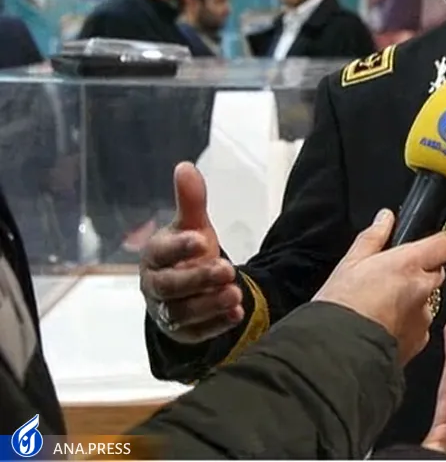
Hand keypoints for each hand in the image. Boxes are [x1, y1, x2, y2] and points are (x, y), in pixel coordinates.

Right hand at [139, 163, 242, 343]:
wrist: (187, 289)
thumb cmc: (186, 253)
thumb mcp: (192, 226)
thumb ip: (190, 201)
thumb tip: (185, 166)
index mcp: (154, 257)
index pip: (160, 253)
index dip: (179, 248)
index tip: (202, 240)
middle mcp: (155, 286)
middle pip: (170, 287)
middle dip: (198, 279)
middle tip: (227, 269)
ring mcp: (167, 312)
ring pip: (183, 313)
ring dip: (209, 305)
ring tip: (235, 294)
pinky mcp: (183, 332)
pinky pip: (197, 333)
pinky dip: (216, 325)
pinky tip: (236, 314)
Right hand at [313, 209, 445, 364]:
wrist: (336, 352)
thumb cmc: (340, 308)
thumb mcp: (350, 263)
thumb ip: (373, 237)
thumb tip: (385, 219)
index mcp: (409, 264)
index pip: (444, 244)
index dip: (436, 244)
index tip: (425, 247)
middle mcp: (422, 289)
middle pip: (435, 273)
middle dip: (419, 274)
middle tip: (391, 280)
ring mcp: (422, 318)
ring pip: (427, 302)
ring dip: (412, 301)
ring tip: (381, 307)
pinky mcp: (418, 342)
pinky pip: (419, 327)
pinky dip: (407, 326)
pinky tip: (384, 326)